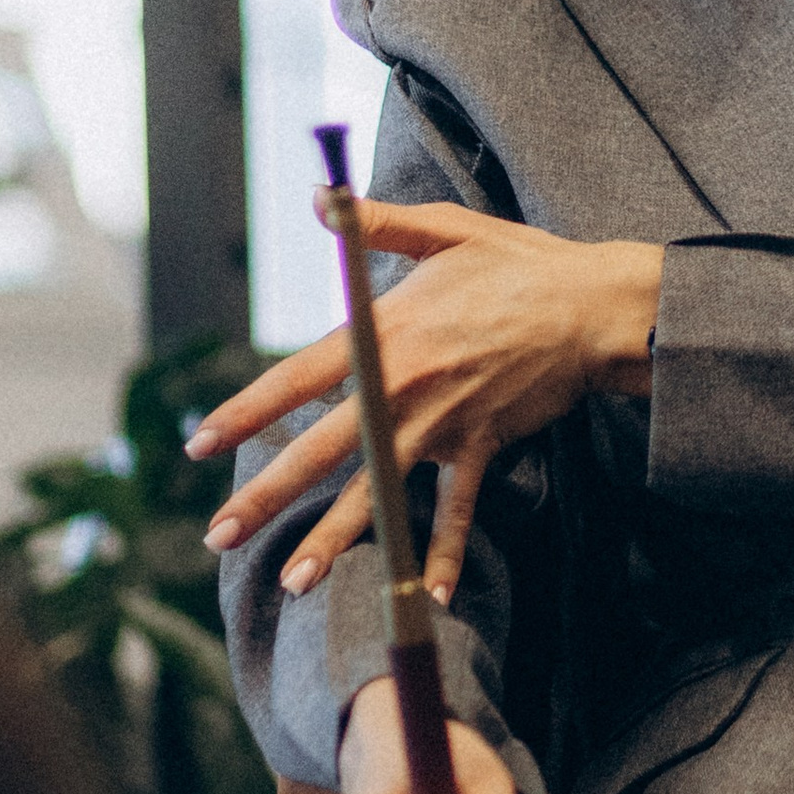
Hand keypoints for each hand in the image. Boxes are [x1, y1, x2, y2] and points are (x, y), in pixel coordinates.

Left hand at [192, 197, 660, 600]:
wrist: (593, 308)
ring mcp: (442, 426)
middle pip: (321, 452)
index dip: (245, 412)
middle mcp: (403, 390)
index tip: (200, 442)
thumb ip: (374, 220)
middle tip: (218, 535)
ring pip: (377, 493)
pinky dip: (446, 553)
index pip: (297, 380)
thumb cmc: (518, 262)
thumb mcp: (445, 229)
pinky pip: (457, 510)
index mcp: (384, 336)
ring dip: (335, 541)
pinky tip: (430, 596)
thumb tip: (320, 197)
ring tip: (295, 582)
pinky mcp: (481, 447)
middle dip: (266, 497)